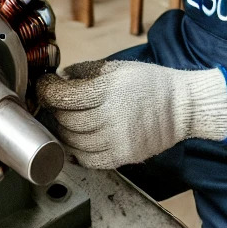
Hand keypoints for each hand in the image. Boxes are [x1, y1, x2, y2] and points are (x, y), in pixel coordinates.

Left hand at [37, 59, 226, 168]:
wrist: (182, 107)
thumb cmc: (151, 84)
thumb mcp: (118, 67)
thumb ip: (85, 72)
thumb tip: (58, 78)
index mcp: (109, 90)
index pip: (64, 96)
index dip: (47, 92)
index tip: (43, 88)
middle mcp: (112, 116)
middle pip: (66, 120)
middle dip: (55, 111)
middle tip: (55, 104)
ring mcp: (118, 140)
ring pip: (73, 142)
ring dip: (64, 132)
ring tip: (66, 122)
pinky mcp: (123, 157)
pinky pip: (88, 160)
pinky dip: (76, 151)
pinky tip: (76, 141)